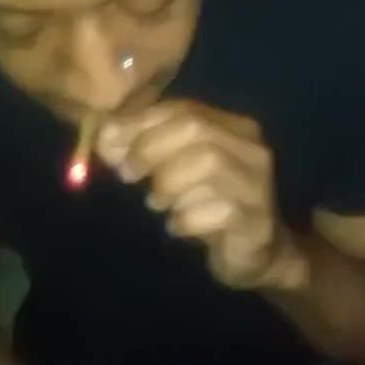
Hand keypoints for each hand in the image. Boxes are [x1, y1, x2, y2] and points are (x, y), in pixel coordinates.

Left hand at [97, 99, 305, 290]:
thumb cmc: (210, 208)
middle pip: (196, 129)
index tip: (107, 143)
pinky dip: (186, 218)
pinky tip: (176, 227)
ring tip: (158, 204)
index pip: (184, 109)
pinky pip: (217, 210)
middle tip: (127, 174)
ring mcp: (258, 185)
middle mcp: (252, 150)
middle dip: (151, 148)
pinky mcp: (257, 221)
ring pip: (209, 165)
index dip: (141, 123)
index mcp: (234, 129)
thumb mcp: (178, 173)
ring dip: (169, 185)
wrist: (258, 255)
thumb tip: (105, 138)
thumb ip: (147, 150)